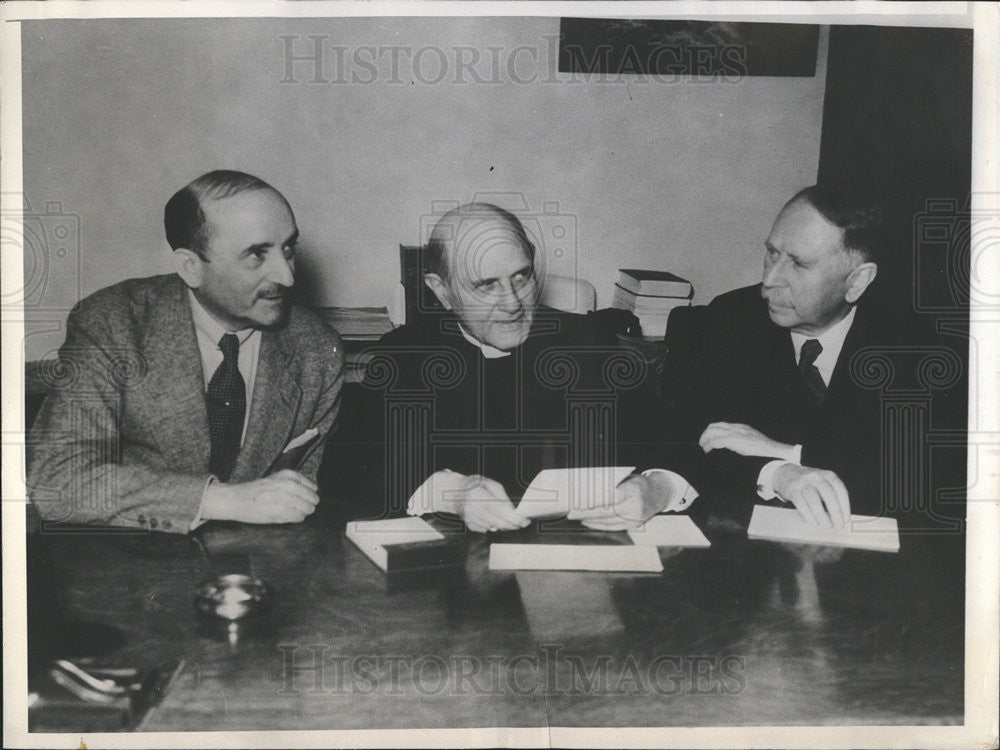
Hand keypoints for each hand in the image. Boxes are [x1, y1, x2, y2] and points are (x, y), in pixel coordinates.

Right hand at [202, 469, 319, 523]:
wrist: (236, 499)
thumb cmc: (256, 491)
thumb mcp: (276, 479)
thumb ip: (293, 484)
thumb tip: (311, 494)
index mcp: (288, 475)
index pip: (312, 487)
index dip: (310, 495)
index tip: (304, 499)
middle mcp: (288, 485)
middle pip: (312, 498)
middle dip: (309, 505)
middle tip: (302, 508)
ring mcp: (284, 498)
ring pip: (307, 508)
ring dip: (304, 512)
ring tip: (295, 513)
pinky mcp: (279, 511)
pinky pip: (298, 517)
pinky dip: (296, 519)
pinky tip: (290, 517)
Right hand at [443, 474, 529, 533]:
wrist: (452, 493)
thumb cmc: (473, 485)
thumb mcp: (490, 484)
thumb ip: (502, 497)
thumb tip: (512, 511)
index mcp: (480, 496)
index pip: (501, 511)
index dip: (515, 518)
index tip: (525, 521)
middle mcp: (474, 510)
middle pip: (499, 523)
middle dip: (513, 525)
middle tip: (522, 523)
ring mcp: (471, 519)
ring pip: (494, 527)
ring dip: (503, 524)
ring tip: (504, 516)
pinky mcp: (470, 526)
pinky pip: (487, 529)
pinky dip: (492, 525)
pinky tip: (489, 516)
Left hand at [574, 474, 671, 530]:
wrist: (659, 494)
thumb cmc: (639, 483)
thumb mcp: (627, 479)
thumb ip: (610, 485)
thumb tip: (587, 493)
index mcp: (634, 489)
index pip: (610, 497)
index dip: (594, 501)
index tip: (579, 503)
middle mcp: (636, 505)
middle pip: (607, 512)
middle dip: (586, 513)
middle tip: (571, 513)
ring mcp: (636, 518)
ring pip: (608, 521)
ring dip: (590, 520)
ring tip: (577, 517)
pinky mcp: (634, 526)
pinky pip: (612, 527)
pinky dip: (598, 525)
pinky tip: (588, 522)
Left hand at [699, 422, 794, 458]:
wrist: (772, 450)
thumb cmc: (762, 449)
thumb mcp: (749, 441)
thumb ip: (738, 441)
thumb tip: (728, 447)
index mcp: (738, 427)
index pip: (719, 425)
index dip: (710, 432)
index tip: (706, 440)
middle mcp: (735, 428)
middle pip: (713, 427)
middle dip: (705, 436)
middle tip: (702, 445)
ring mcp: (734, 433)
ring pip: (712, 433)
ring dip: (705, 441)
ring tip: (704, 449)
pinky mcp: (734, 441)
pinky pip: (716, 442)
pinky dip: (709, 446)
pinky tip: (708, 452)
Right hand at [771, 464, 850, 528]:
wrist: (784, 473)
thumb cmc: (809, 482)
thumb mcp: (822, 482)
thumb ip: (832, 494)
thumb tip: (841, 517)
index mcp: (828, 475)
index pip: (840, 490)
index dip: (845, 506)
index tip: (846, 519)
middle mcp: (815, 477)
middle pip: (828, 494)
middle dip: (835, 512)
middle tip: (838, 525)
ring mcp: (802, 482)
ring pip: (814, 500)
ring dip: (821, 515)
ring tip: (826, 526)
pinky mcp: (791, 489)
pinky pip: (801, 503)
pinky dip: (808, 514)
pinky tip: (813, 522)